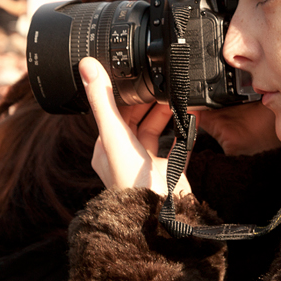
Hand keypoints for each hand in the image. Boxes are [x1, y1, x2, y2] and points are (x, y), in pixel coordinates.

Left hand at [80, 57, 191, 196]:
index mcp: (106, 148)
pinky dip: (185, 131)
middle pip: (136, 120)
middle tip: (163, 84)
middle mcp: (125, 156)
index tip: (139, 77)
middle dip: (149, 102)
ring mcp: (147, 165)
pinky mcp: (168, 173)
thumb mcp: (114, 134)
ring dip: (167, 114)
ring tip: (178, 96)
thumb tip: (86, 65)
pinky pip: (178, 147)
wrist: (158, 216)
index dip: (126, 94)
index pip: (113, 113)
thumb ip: (102, 100)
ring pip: (156, 131)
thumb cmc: (130, 180)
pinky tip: (193, 117)